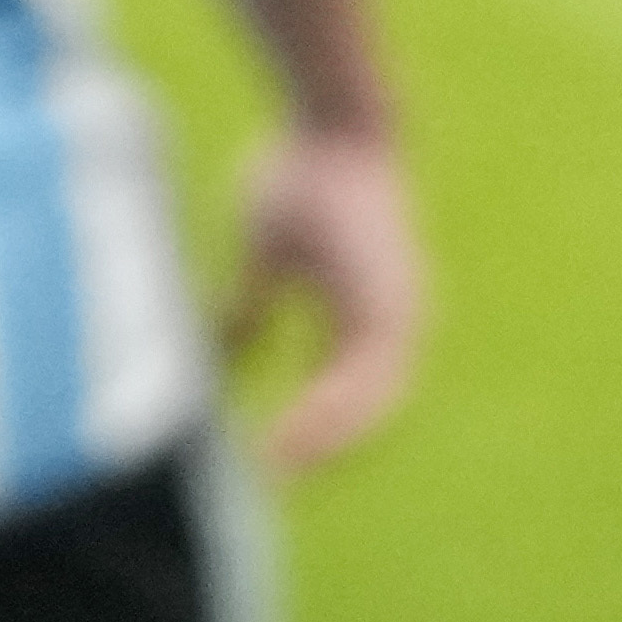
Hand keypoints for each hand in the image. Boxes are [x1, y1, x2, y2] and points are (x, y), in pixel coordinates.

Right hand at [222, 125, 428, 471]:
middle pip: (363, 410)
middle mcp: (392, 320)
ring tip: (279, 475)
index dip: (314, 430)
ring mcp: (397, 311)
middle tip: (275, 491)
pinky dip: (328, 412)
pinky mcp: (389, 301)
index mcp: (366, 315)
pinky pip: (362, 376)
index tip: (273, 466)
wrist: (334, 130)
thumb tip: (224, 350)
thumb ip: (250, 307)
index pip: (346, 392)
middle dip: (320, 451)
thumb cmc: (303, 182)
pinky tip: (291, 437)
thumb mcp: (267, 259)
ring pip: (367, 402)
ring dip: (323, 442)